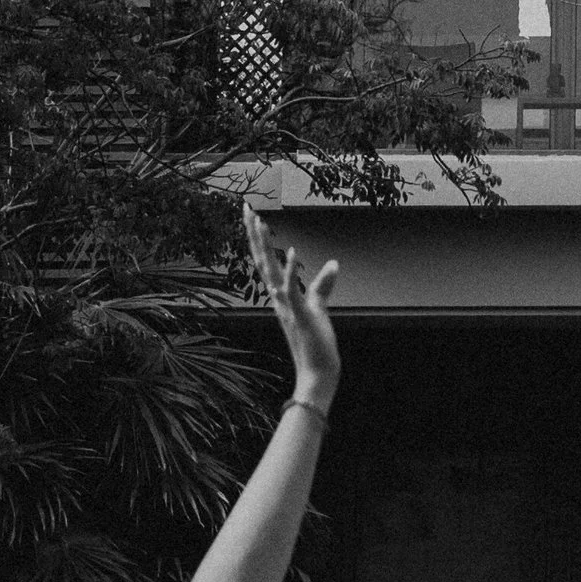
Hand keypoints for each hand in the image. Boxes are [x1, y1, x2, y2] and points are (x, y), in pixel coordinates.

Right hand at [245, 209, 339, 409]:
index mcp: (281, 295)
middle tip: (246, 207)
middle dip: (254, 233)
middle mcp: (278, 299)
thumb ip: (323, 285)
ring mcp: (286, 307)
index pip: (266, 260)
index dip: (258, 238)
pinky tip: (293, 251)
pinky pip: (293, 291)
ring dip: (265, 247)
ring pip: (271, 271)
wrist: (317, 373)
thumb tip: (334, 264)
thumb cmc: (316, 343)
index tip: (253, 215)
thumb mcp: (318, 308)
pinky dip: (291, 272)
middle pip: (262, 260)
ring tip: (260, 221)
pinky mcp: (301, 316)